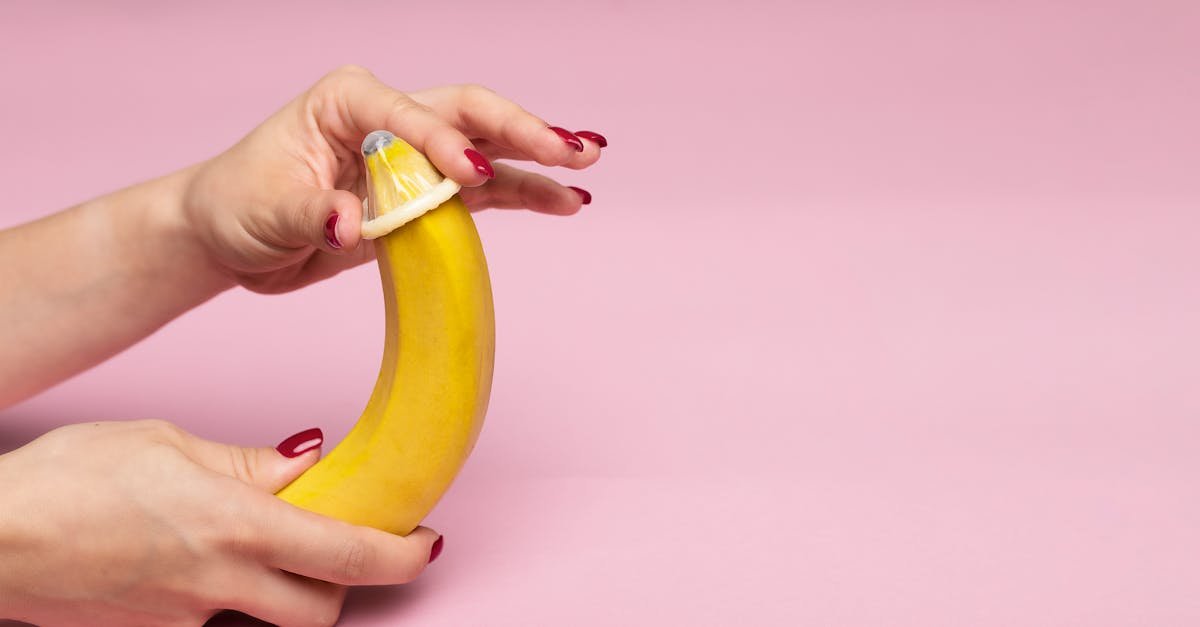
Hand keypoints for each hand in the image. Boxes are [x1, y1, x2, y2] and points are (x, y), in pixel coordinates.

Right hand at [0, 420, 440, 625]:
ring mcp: (187, 622)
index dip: (401, 556)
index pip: (347, 553)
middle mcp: (220, 584)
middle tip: (338, 546)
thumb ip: (248, 464)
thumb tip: (308, 460)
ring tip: (258, 550)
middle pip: (323, 610)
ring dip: (287, 596)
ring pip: (270, 624)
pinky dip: (227, 600)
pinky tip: (193, 563)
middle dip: (346, 585)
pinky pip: (214, 625)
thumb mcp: (168, 443)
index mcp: (236, 526)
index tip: (427, 544)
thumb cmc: (69, 476)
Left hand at [183, 65, 605, 292]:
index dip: (443, 144)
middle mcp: (390, 120)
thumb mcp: (264, 210)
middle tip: (572, 148)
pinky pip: (484, 194)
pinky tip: (564, 201)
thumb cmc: (239, 204)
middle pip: (469, 113)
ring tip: (584, 170)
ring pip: (488, 149)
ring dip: (537, 161)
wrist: (231, 237)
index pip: (409, 116)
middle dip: (522, 130)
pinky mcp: (424, 196)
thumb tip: (350, 222)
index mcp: (348, 102)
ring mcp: (413, 157)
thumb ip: (310, 212)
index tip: (472, 176)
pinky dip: (523, 196)